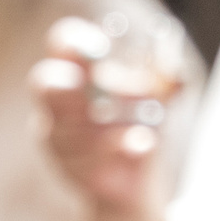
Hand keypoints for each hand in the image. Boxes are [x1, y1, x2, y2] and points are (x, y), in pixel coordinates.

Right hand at [32, 18, 170, 220]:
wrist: (139, 180)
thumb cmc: (141, 122)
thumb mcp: (161, 97)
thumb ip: (167, 83)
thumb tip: (176, 77)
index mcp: (77, 69)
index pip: (61, 43)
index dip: (75, 40)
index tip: (103, 45)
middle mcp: (58, 100)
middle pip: (43, 82)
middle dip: (69, 83)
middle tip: (97, 86)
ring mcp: (57, 134)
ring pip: (68, 125)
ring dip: (109, 123)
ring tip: (143, 127)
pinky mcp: (68, 166)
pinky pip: (85, 157)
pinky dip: (117, 147)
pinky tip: (143, 143)